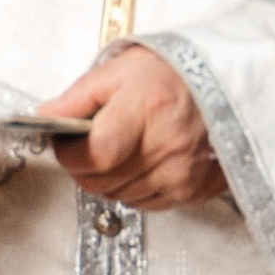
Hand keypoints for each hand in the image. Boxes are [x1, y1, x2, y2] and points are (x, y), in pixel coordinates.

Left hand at [46, 46, 225, 210]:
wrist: (228, 84)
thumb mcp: (121, 70)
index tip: (66, 143)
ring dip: (111, 179)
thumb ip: (78, 97)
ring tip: (122, 149)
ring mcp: (181, 174)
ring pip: (120, 197)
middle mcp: (166, 148)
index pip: (93, 155)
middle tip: (89, 145)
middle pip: (101, 183)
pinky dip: (136, 188)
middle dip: (85, 167)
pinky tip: (143, 162)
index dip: (70, 154)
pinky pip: (147, 204)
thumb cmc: (176, 72)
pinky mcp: (192, 190)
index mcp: (145, 112)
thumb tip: (46, 116)